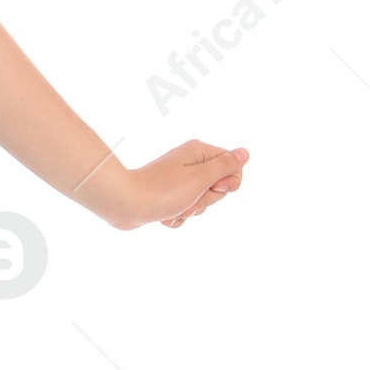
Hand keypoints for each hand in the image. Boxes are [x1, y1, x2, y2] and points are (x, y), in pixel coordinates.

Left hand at [100, 139, 249, 231]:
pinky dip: (177, 216)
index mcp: (198, 152)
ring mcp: (178, 181)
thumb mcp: (201, 178)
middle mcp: (189, 164)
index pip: (232, 166)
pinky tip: (164, 215)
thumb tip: (245, 153)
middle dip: (206, 199)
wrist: (125, 204)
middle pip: (218, 186)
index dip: (228, 182)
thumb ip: (225, 166)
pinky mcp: (168, 197)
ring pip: (202, 201)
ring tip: (174, 207)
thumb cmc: (163, 190)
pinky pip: (185, 210)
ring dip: (191, 210)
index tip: (213, 187)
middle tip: (189, 198)